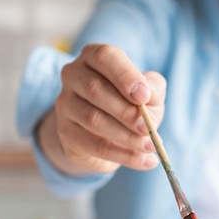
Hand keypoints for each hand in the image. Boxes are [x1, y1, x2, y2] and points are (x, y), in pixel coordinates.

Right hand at [37, 44, 165, 175]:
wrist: (107, 133)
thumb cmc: (130, 103)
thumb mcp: (148, 93)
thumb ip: (153, 88)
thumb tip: (149, 92)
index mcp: (94, 57)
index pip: (105, 58)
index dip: (126, 76)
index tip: (144, 97)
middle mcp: (73, 75)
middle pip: (96, 90)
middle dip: (127, 112)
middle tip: (149, 129)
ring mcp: (65, 103)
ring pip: (94, 120)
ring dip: (127, 137)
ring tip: (151, 146)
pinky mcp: (66, 132)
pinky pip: (95, 146)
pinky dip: (124, 156)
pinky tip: (146, 161)